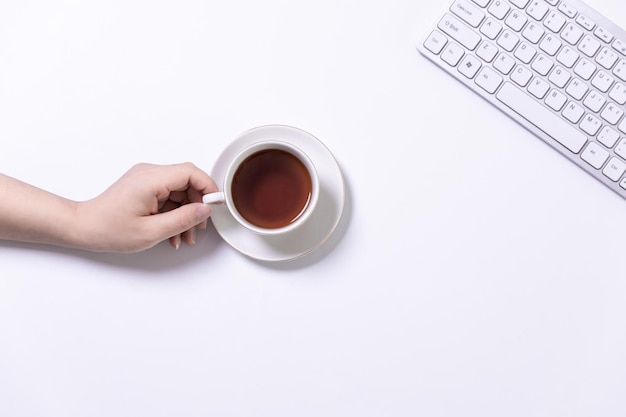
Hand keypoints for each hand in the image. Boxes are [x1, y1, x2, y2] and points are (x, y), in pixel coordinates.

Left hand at [76, 162, 218, 251]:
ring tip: (183, 236)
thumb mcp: (151, 232)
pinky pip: (168, 196)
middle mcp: (149, 173)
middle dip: (197, 206)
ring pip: (179, 191)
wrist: (83, 227)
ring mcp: (146, 178)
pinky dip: (174, 213)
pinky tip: (172, 232)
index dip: (208, 188)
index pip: (191, 173)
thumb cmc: (108, 229)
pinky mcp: (144, 186)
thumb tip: (205, 210)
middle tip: (198, 227)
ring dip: (185, 213)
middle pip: (188, 182)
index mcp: (151, 179)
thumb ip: (182, 219)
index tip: (215, 205)